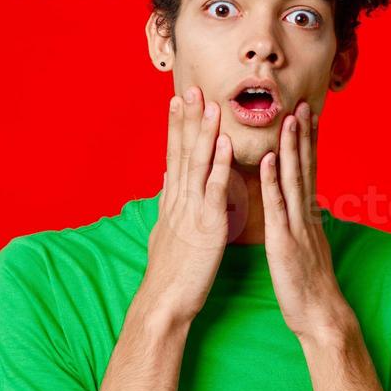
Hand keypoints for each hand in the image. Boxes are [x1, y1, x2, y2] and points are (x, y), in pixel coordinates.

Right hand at [141, 87, 232, 323]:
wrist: (165, 302)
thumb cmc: (172, 274)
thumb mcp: (169, 234)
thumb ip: (172, 208)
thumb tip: (169, 187)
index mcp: (173, 202)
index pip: (175, 156)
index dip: (177, 128)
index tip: (179, 101)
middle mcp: (179, 201)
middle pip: (183, 152)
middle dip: (188, 120)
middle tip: (192, 88)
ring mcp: (192, 211)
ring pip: (198, 164)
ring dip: (204, 133)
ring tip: (210, 105)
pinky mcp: (207, 226)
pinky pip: (215, 191)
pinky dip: (219, 166)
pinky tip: (225, 145)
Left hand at [259, 101, 350, 341]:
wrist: (320, 315)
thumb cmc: (309, 286)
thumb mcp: (307, 248)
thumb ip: (303, 225)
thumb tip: (303, 209)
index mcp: (308, 216)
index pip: (308, 172)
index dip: (308, 143)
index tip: (307, 116)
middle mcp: (306, 215)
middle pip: (305, 167)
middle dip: (303, 135)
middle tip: (302, 103)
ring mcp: (297, 226)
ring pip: (293, 179)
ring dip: (290, 147)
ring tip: (288, 119)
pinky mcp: (284, 242)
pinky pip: (277, 206)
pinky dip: (272, 181)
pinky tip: (268, 160)